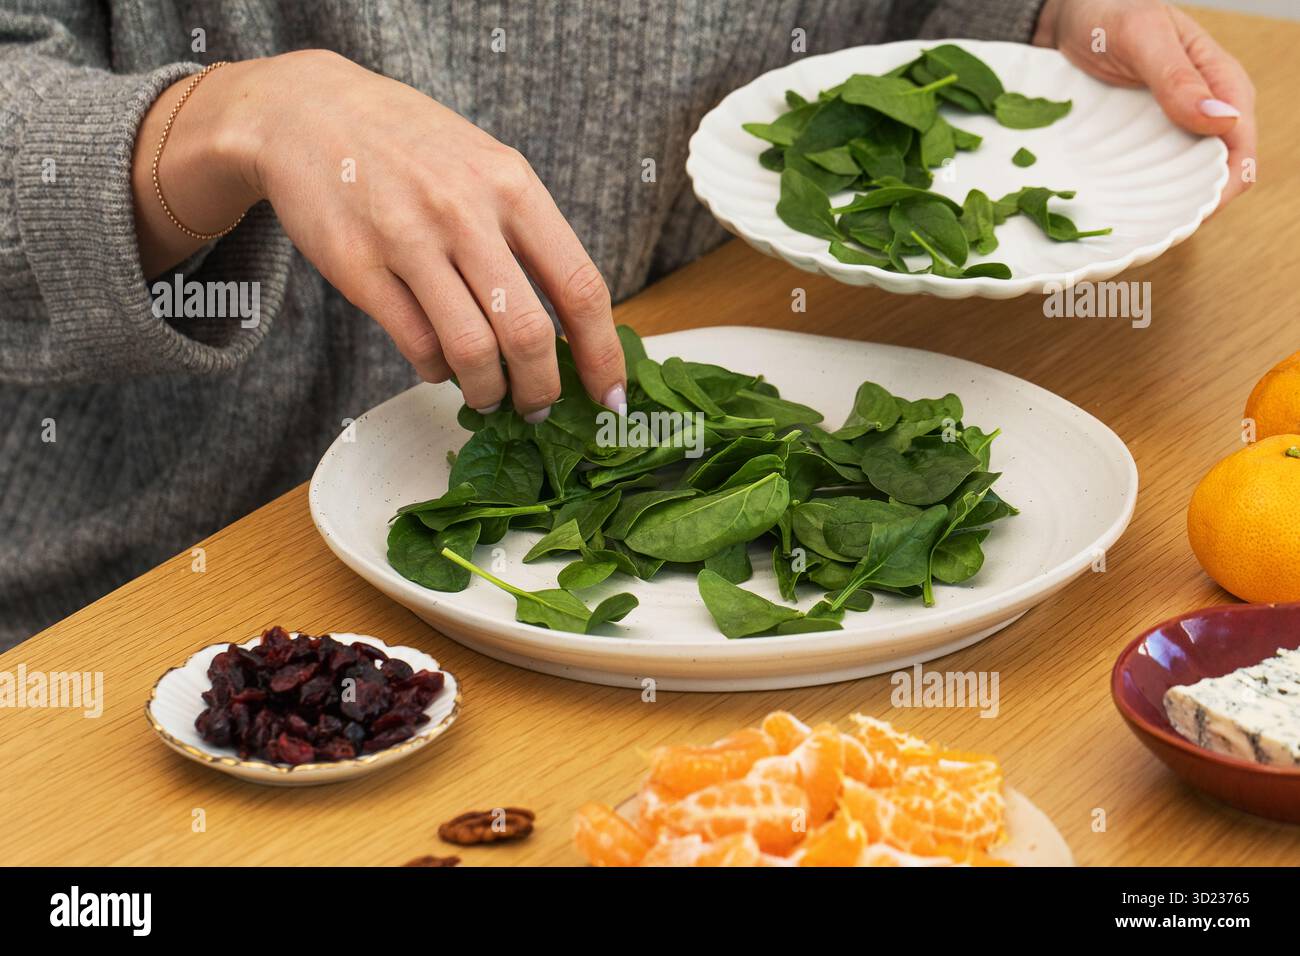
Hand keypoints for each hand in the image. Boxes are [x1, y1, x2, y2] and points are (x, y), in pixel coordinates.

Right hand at [133, 50, 625, 418]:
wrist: (306, 111)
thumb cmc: (410, 146)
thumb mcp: (485, 165)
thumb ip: (527, 233)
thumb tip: (571, 325)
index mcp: (512, 186)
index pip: (580, 286)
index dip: (602, 355)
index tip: (610, 397)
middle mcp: (466, 212)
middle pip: (528, 333)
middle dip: (542, 390)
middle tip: (538, 409)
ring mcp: (409, 240)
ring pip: (471, 351)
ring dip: (488, 391)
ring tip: (488, 396)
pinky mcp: (359, 268)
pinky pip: (417, 345)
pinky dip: (436, 370)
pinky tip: (438, 364)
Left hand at [1033, 0, 1255, 208]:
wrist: (1072, 14)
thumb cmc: (1110, 13)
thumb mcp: (1142, 36)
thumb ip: (1178, 76)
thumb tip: (1222, 120)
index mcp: (1222, 82)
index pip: (1242, 147)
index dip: (1224, 188)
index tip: (1192, 215)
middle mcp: (1207, 110)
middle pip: (1219, 173)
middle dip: (1195, 205)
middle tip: (1155, 233)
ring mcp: (1177, 126)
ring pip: (1188, 179)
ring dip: (1168, 206)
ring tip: (1138, 230)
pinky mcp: (1149, 137)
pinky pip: (1156, 174)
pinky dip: (1145, 195)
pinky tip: (1122, 211)